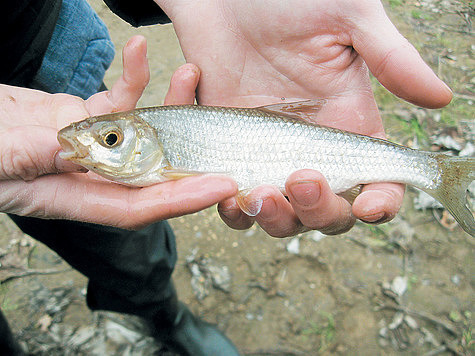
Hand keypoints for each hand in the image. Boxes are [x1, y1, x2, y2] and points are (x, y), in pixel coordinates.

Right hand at [0, 36, 236, 228]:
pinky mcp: (84, 117)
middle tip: (228, 143)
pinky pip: (115, 99)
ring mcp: (91, 146)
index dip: (179, 200)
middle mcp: (89, 175)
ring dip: (168, 105)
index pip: (136, 207)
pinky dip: (129, 77)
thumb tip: (77, 151)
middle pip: (151, 173)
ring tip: (189, 74)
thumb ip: (35, 156)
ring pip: (142, 132)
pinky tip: (136, 51)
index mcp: (71, 197)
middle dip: (191, 158)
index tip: (219, 188)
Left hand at [156, 0, 451, 235]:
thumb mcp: (346, 16)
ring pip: (277, 216)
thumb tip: (441, 99)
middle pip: (325, 211)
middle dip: (317, 211)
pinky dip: (225, 206)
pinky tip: (220, 187)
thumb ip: (390, 58)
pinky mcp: (226, 153)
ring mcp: (264, 155)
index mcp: (346, 125)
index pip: (375, 180)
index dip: (380, 203)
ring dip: (271, 219)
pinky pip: (226, 198)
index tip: (367, 205)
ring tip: (254, 193)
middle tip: (300, 179)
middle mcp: (308, 149)